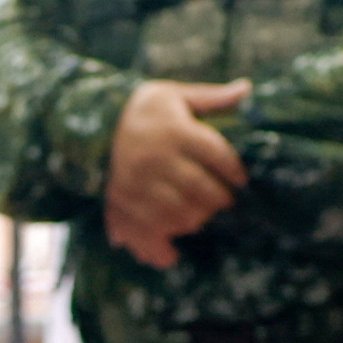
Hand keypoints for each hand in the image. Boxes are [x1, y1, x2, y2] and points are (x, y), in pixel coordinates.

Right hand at [102, 79, 251, 271]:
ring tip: (201, 216)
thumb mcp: (177, 95)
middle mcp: (155, 156)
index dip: (234, 170)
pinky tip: (171, 254)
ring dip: (195, 220)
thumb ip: (212, 97)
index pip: (216, 153)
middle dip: (218, 199)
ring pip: (177, 212)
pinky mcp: (121, 201)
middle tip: (224, 201)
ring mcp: (137, 182)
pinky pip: (145, 230)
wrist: (96, 124)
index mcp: (174, 130)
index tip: (241, 180)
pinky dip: (160, 248)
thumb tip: (246, 87)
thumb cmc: (147, 111)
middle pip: (199, 187)